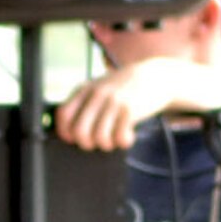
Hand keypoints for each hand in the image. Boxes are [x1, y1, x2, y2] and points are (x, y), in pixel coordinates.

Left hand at [54, 57, 220, 152]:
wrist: (156, 76)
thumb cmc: (123, 88)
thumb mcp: (99, 88)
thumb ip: (82, 104)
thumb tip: (66, 134)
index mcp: (85, 89)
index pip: (64, 115)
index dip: (66, 132)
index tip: (74, 139)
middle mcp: (98, 94)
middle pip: (79, 132)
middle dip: (87, 144)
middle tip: (97, 142)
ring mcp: (114, 101)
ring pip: (99, 138)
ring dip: (106, 145)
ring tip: (114, 139)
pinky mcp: (131, 110)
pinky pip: (119, 138)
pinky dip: (122, 143)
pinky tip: (127, 137)